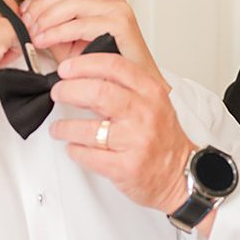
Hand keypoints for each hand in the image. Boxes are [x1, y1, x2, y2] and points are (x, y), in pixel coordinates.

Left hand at [21, 0, 161, 75]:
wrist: (135, 88)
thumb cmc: (107, 71)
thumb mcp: (72, 47)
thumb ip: (53, 33)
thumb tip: (28, 24)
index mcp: (101, 2)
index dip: (39, 1)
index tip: (21, 13)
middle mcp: (111, 1)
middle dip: (40, 9)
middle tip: (24, 25)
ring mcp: (118, 9)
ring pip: (72, 5)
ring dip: (47, 19)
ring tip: (33, 34)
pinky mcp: (121, 23)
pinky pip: (81, 24)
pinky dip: (59, 32)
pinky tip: (45, 41)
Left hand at [49, 52, 193, 212]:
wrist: (181, 174)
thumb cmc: (163, 139)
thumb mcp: (153, 103)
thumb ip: (124, 87)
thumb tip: (84, 77)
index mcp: (151, 92)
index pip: (114, 66)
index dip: (83, 64)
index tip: (66, 69)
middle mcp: (145, 114)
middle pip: (98, 92)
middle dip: (68, 90)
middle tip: (58, 93)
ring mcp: (136, 141)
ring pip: (88, 129)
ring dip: (65, 127)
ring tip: (59, 128)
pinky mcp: (125, 167)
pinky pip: (88, 156)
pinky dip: (74, 151)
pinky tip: (73, 147)